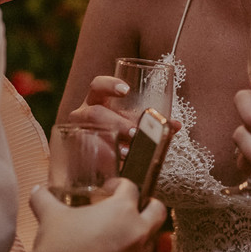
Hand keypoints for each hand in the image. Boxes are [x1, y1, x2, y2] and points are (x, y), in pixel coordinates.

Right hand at [29, 180, 166, 251]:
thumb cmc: (58, 244)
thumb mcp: (50, 214)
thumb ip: (44, 198)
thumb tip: (37, 191)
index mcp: (122, 209)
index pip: (132, 188)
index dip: (119, 184)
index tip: (108, 189)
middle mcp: (135, 231)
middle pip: (158, 211)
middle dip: (149, 204)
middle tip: (133, 204)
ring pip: (152, 237)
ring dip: (142, 230)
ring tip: (122, 229)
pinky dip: (131, 251)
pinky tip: (112, 251)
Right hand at [66, 75, 181, 157]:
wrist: (103, 163)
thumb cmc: (121, 137)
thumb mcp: (136, 127)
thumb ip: (153, 125)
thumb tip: (175, 125)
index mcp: (97, 101)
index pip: (97, 85)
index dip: (109, 84)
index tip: (126, 90)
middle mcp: (83, 114)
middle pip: (95, 113)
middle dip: (116, 123)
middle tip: (134, 134)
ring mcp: (77, 135)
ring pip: (87, 136)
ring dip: (109, 143)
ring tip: (126, 153)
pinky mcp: (76, 155)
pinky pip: (85, 157)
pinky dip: (102, 161)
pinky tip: (115, 167)